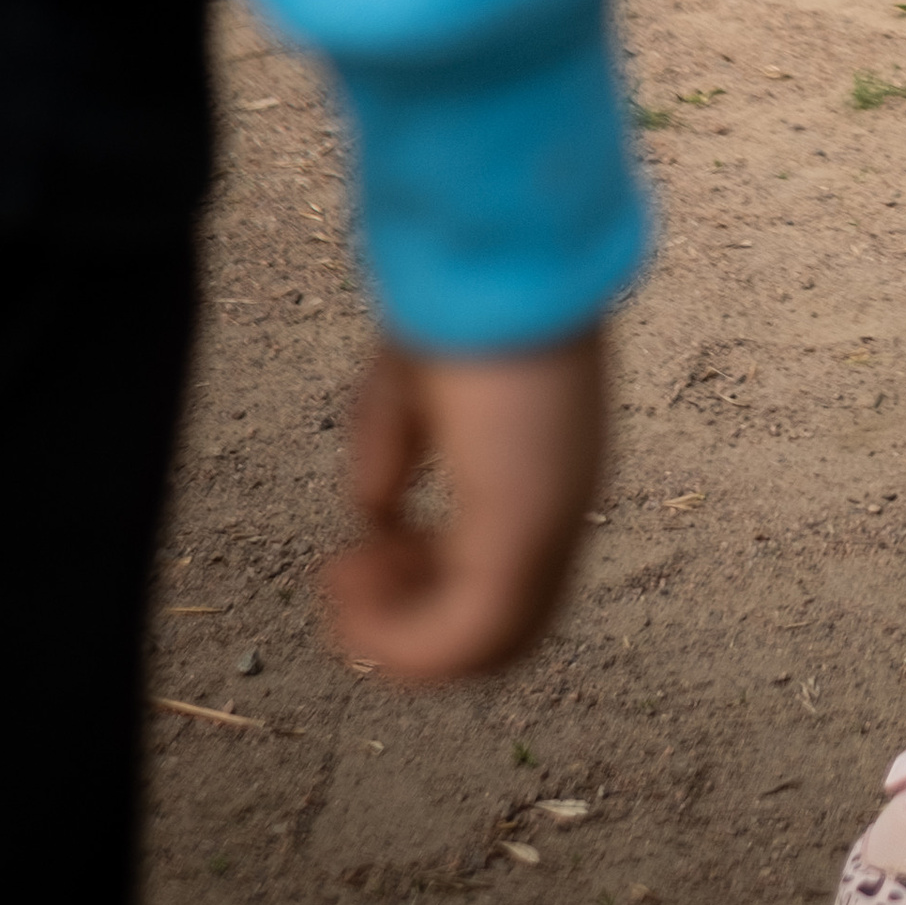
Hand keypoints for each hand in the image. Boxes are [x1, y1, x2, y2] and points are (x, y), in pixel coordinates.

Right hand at [320, 327, 605, 684]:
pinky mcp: (525, 535)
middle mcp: (561, 510)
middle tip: (346, 571)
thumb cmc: (453, 302)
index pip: (504, 580)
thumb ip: (392, 453)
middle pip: (500, 633)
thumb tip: (376, 516)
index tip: (365, 546)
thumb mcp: (409, 387)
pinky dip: (398, 637)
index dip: (425, 588)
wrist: (495, 253)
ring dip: (400, 635)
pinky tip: (349, 575)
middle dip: (410, 622)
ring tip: (344, 574)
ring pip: (484, 650)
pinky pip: (464, 642)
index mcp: (545, 473)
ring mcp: (551, 526)